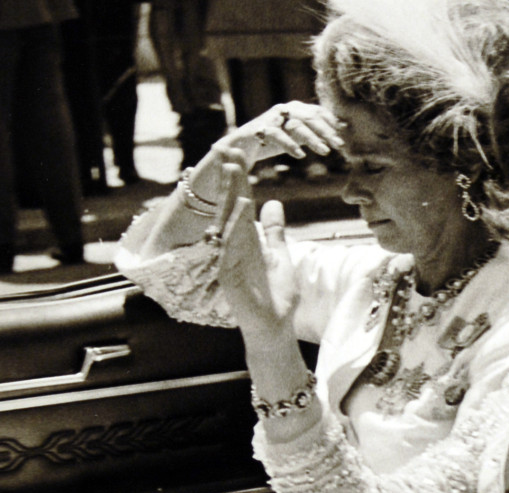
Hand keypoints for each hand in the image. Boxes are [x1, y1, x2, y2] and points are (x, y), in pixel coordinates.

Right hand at [215, 164, 297, 336]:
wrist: (274, 327)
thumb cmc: (277, 295)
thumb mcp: (280, 255)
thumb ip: (275, 231)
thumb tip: (274, 203)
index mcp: (247, 240)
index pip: (241, 202)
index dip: (239, 178)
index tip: (237, 153)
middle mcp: (234, 245)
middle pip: (230, 205)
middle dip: (229, 177)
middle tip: (226, 147)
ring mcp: (228, 258)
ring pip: (228, 219)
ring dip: (231, 192)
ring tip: (234, 167)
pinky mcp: (228, 273)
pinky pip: (232, 243)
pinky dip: (238, 223)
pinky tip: (243, 203)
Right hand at [222, 101, 344, 162]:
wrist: (240, 147)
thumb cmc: (271, 141)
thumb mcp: (296, 136)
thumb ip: (314, 133)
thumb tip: (339, 131)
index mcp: (294, 109)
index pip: (317, 111)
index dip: (331, 122)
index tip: (343, 134)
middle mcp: (284, 110)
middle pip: (309, 117)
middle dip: (326, 131)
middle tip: (339, 145)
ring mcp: (271, 118)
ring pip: (296, 125)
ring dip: (312, 138)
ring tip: (325, 151)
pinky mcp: (260, 129)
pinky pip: (278, 135)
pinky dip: (290, 144)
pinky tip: (300, 155)